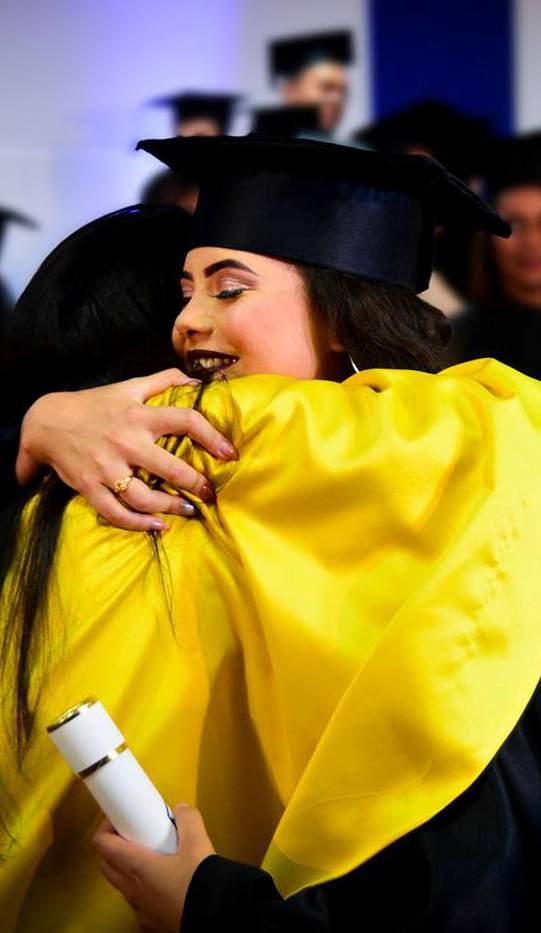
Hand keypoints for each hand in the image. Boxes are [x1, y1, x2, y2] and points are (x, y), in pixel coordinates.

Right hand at [16, 369, 237, 530]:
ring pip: (144, 496)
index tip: (229, 453)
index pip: (185, 420)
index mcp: (139, 415)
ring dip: (171, 507)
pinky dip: (139, 524)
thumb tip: (195, 379)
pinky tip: (158, 526)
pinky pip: (117, 512)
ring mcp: (107, 468)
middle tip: (211, 493)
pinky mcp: (90, 488)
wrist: (45, 422)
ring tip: (188, 510)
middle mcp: (126, 442)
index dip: (212, 436)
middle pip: (170, 467)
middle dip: (196, 483)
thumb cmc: (93, 404)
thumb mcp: (127, 386)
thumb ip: (162, 380)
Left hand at [92, 803, 215, 932]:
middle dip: (114, 846)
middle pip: (107, 864)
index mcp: (136, 866)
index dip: (106, 827)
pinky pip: (138, 903)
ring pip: (122, 885)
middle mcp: (131, 889)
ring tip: (152, 859)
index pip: (102, 844)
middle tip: (135, 835)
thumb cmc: (198, 879)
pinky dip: (143, 890)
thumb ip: (188, 820)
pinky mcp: (150, 923)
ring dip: (128, 870)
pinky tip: (163, 884)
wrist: (214, 917)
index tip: (122, 819)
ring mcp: (139, 909)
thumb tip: (181, 809)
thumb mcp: (197, 842)